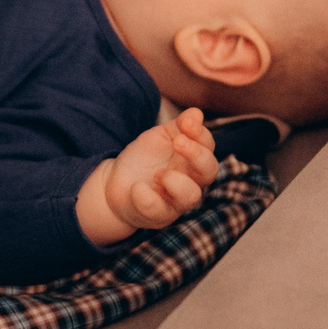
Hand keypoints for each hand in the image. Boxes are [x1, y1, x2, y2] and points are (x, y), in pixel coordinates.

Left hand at [78, 110, 218, 245]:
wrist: (117, 182)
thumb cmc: (146, 160)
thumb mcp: (161, 138)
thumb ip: (179, 126)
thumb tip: (197, 113)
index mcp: (192, 160)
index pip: (208, 147)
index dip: (201, 135)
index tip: (186, 124)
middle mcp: (190, 181)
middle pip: (209, 172)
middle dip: (197, 155)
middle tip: (178, 142)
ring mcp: (174, 201)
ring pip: (191, 197)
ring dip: (176, 182)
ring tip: (158, 174)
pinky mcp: (156, 215)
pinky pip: (157, 210)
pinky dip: (146, 197)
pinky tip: (137, 188)